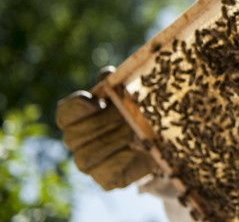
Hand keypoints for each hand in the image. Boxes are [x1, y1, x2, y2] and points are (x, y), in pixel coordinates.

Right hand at [56, 68, 154, 189]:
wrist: (157, 143)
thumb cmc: (134, 112)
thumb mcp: (125, 93)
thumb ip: (114, 82)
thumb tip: (108, 75)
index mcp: (77, 118)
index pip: (65, 113)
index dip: (77, 108)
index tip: (97, 101)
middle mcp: (76, 142)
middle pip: (77, 134)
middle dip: (106, 123)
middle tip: (128, 116)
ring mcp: (88, 163)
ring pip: (90, 153)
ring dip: (117, 139)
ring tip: (137, 131)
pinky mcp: (106, 179)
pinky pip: (107, 171)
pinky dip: (125, 159)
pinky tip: (138, 150)